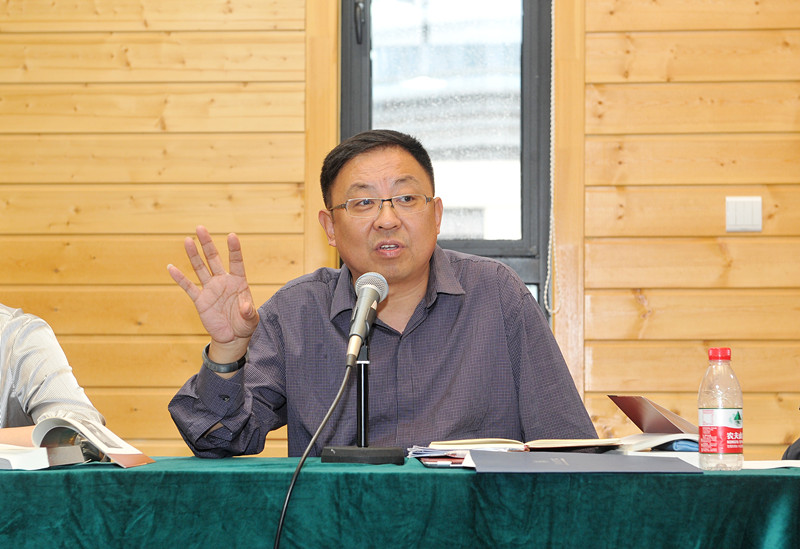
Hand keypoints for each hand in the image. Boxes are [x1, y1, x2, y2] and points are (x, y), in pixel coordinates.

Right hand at [168, 226, 258, 362]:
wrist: (232, 337)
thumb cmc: (245, 324)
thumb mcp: (251, 319)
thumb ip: (249, 312)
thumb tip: (245, 307)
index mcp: (238, 282)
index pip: (236, 262)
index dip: (234, 249)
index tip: (232, 235)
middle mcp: (223, 281)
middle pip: (214, 259)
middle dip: (207, 244)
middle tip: (200, 228)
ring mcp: (210, 289)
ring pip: (200, 268)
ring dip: (193, 255)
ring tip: (187, 240)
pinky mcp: (200, 300)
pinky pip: (189, 287)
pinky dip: (180, 278)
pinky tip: (171, 267)